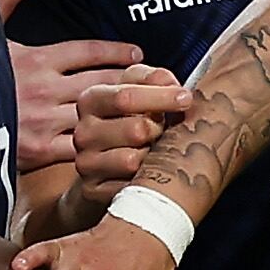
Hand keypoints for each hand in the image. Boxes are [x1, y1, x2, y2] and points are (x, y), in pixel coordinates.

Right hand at [0, 0, 142, 170]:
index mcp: (36, 58)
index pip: (88, 51)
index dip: (117, 52)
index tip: (138, 54)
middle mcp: (46, 87)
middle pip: (104, 82)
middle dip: (137, 82)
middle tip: (163, 83)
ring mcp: (46, 120)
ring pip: (100, 114)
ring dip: (130, 113)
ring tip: (156, 112)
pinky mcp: (42, 150)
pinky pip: (86, 148)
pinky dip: (109, 147)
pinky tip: (129, 145)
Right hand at [72, 66, 192, 211]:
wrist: (110, 162)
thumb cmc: (132, 119)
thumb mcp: (140, 90)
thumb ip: (154, 79)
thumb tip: (170, 84)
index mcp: (91, 100)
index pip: (125, 97)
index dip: (161, 97)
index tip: (186, 98)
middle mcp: (84, 132)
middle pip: (135, 130)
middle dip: (159, 129)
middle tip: (163, 130)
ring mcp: (86, 162)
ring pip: (133, 160)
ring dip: (153, 155)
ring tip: (154, 149)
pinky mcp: (93, 189)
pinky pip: (130, 185)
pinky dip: (145, 178)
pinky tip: (146, 170)